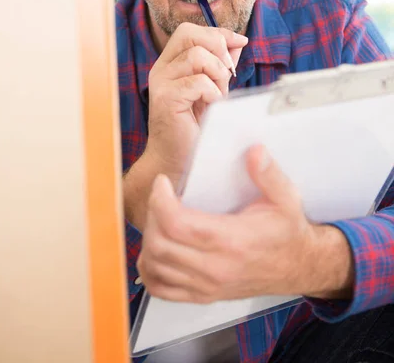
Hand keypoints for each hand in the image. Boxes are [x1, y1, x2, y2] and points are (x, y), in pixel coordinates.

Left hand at [138, 145, 319, 302]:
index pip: (177, 223)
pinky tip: (157, 249)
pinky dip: (149, 269)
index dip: (160, 200)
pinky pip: (161, 289)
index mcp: (232, 240)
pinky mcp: (202, 295)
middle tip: (160, 196)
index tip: (162, 182)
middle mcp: (215, 267)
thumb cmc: (288, 231)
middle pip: (160, 245)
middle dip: (152, 214)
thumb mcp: (286, 197)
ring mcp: (207, 285)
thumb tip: (254, 152)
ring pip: (155, 266)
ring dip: (148, 240)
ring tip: (159, 218)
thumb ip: (268, 174)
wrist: (299, 266)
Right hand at [145, 22, 247, 182]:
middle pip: (189, 34)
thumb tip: (237, 41)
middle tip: (228, 73)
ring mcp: (161, 83)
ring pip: (197, 56)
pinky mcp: (165, 99)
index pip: (190, 31)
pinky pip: (198, 82)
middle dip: (217, 47)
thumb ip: (221, 65)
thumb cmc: (195, 127)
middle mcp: (161, 68)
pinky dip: (213, 93)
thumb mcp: (213, 89)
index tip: (240, 42)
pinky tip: (212, 107)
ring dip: (217, 74)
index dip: (218, 32)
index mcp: (170, 63)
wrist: (176, 161)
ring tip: (218, 95)